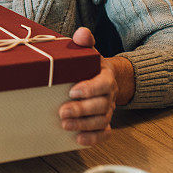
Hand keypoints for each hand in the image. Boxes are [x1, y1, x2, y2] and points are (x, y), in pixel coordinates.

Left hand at [58, 27, 134, 145]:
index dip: (89, 89)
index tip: (72, 91)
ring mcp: (108, 110)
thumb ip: (85, 42)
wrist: (106, 79)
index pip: (102, 84)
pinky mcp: (105, 122)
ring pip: (101, 121)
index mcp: (106, 77)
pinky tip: (79, 139)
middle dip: (81, 110)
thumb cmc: (91, 66)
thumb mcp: (89, 52)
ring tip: (65, 125)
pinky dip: (93, 138)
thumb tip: (82, 33)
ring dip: (84, 125)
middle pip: (100, 106)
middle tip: (62, 112)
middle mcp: (109, 96)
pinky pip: (104, 133)